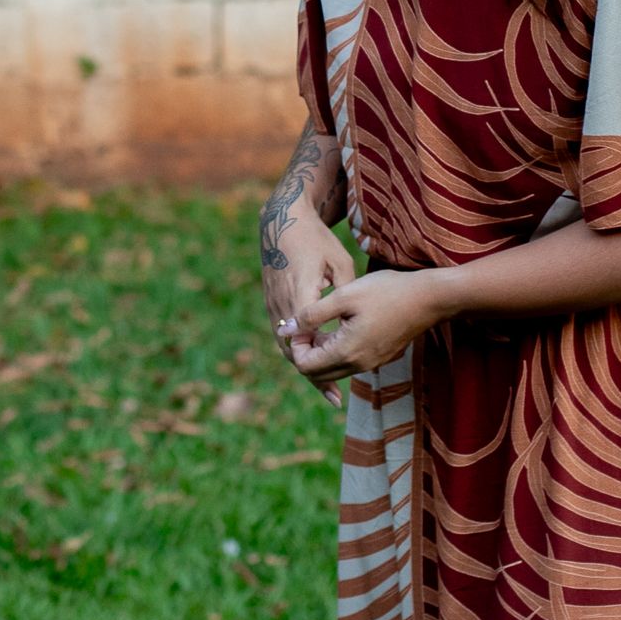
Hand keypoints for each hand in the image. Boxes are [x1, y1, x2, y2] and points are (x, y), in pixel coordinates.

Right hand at [260, 196, 355, 397]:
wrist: (283, 222)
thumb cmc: (318, 241)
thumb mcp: (340, 263)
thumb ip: (343, 296)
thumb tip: (349, 326)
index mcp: (301, 295)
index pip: (307, 341)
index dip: (320, 366)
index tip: (335, 385)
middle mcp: (282, 304)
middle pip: (293, 351)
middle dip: (313, 375)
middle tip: (334, 397)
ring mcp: (273, 303)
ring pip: (286, 345)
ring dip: (305, 364)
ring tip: (327, 385)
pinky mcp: (271, 300)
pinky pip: (282, 333)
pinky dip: (298, 349)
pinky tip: (314, 357)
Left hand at [277, 269, 443, 397]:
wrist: (428, 298)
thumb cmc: (385, 291)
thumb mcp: (343, 297)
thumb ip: (312, 315)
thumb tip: (286, 330)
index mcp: (347, 351)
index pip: (305, 367)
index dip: (296, 346)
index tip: (300, 322)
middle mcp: (358, 365)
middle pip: (317, 374)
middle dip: (306, 352)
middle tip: (308, 324)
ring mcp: (370, 364)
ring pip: (333, 369)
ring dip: (321, 351)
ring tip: (322, 323)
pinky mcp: (378, 358)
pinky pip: (348, 363)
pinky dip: (336, 351)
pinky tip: (339, 326)